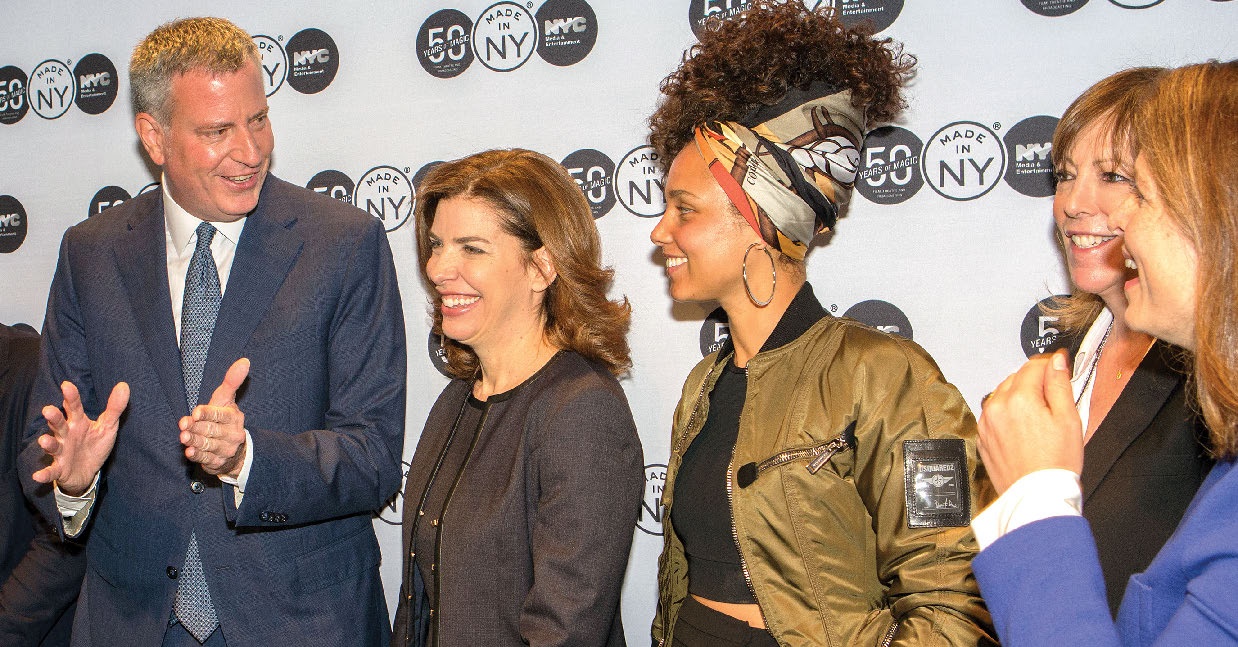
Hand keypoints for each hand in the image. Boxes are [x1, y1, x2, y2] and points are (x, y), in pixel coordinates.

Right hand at [32, 380, 129, 495]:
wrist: (87, 472)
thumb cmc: (94, 444)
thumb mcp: (107, 426)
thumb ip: (114, 407)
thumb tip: (124, 385)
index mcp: (78, 422)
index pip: (74, 407)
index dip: (71, 397)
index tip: (66, 385)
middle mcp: (66, 435)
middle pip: (59, 424)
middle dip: (54, 418)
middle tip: (48, 410)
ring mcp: (61, 452)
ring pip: (53, 446)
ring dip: (48, 444)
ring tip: (44, 441)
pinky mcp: (59, 469)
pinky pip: (51, 471)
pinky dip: (44, 474)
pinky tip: (37, 476)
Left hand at [180, 358, 249, 477]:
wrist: (234, 449)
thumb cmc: (223, 418)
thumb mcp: (226, 399)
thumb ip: (231, 381)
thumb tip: (245, 361)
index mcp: (233, 417)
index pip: (220, 414)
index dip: (207, 414)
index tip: (195, 413)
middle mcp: (233, 433)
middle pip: (211, 430)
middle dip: (196, 428)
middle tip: (184, 426)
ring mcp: (227, 449)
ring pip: (208, 444)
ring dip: (195, 441)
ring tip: (184, 438)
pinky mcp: (218, 462)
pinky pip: (207, 459)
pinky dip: (197, 455)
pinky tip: (189, 452)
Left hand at [977, 349, 1082, 493]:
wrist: (1037, 496)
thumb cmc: (1055, 463)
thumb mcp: (1068, 418)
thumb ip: (1060, 384)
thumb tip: (1056, 361)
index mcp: (1019, 398)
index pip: (1034, 366)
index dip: (1050, 365)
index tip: (1060, 367)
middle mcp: (996, 407)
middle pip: (1016, 379)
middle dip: (1035, 382)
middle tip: (1054, 398)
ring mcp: (986, 424)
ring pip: (1003, 396)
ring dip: (1020, 397)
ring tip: (1040, 417)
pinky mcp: (983, 439)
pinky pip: (995, 415)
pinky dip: (1008, 414)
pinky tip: (1025, 429)